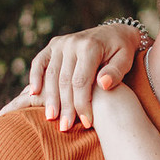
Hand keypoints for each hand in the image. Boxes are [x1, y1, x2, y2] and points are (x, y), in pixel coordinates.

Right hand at [0, 25, 142, 130]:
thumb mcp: (125, 60)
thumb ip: (116, 72)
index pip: (81, 81)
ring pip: (51, 74)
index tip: (86, 122)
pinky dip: (35, 77)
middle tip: (65, 127)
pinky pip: (39, 62)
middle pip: (65, 80)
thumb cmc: (121, 52)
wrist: (114, 33)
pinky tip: (34, 94)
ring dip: (50, 98)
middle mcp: (72, 43)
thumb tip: (103, 84)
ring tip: (51, 118)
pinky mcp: (53, 45)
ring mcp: (61, 43)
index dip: (82, 103)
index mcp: (90, 47)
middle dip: (65, 106)